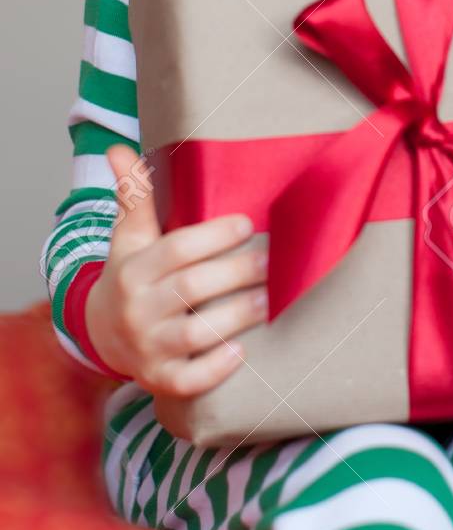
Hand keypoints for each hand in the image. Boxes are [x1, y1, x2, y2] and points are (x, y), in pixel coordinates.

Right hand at [84, 144, 268, 396]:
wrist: (102, 334)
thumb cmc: (130, 275)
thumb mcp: (128, 236)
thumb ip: (134, 194)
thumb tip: (121, 148)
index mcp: (132, 270)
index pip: (175, 249)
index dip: (213, 236)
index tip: (247, 224)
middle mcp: (137, 310)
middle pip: (191, 289)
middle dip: (236, 274)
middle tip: (273, 262)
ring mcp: (148, 347)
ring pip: (194, 334)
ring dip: (236, 317)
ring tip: (270, 301)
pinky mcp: (159, 379)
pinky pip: (187, 380)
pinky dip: (214, 369)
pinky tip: (241, 352)